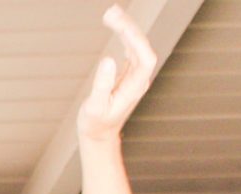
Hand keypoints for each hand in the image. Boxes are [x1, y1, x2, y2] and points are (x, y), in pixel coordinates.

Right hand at [76, 6, 157, 144]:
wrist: (99, 134)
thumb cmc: (96, 124)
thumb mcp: (95, 107)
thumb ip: (102, 85)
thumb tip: (108, 60)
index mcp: (135, 87)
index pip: (145, 58)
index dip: (136, 41)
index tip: (120, 28)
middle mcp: (139, 78)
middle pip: (141, 46)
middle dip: (128, 28)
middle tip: (110, 12)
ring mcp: (135, 74)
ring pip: (136, 45)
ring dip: (125, 28)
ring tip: (110, 14)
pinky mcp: (128, 72)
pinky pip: (130, 48)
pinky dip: (123, 36)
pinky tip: (116, 26)